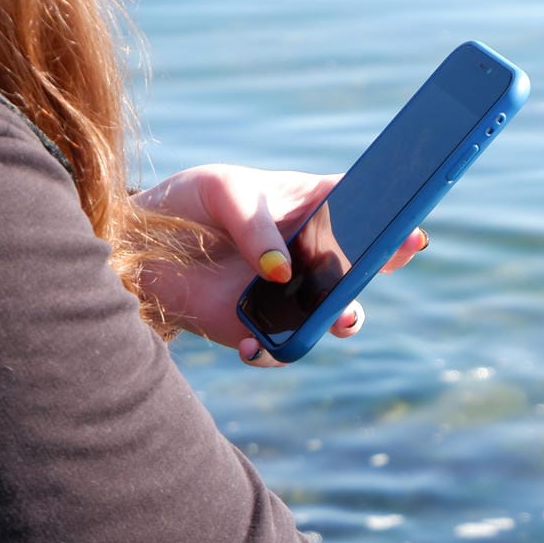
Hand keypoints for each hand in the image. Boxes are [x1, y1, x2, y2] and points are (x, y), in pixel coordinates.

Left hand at [131, 165, 427, 365]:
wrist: (135, 247)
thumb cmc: (188, 203)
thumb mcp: (221, 191)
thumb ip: (255, 224)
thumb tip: (280, 272)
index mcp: (313, 207)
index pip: (365, 209)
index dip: (392, 219)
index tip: (408, 229)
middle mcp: (312, 254)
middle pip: (362, 264)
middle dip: (382, 267)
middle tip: (387, 263)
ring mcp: (291, 295)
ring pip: (334, 313)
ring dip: (343, 317)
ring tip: (339, 317)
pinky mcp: (260, 329)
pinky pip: (281, 348)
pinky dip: (273, 351)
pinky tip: (252, 345)